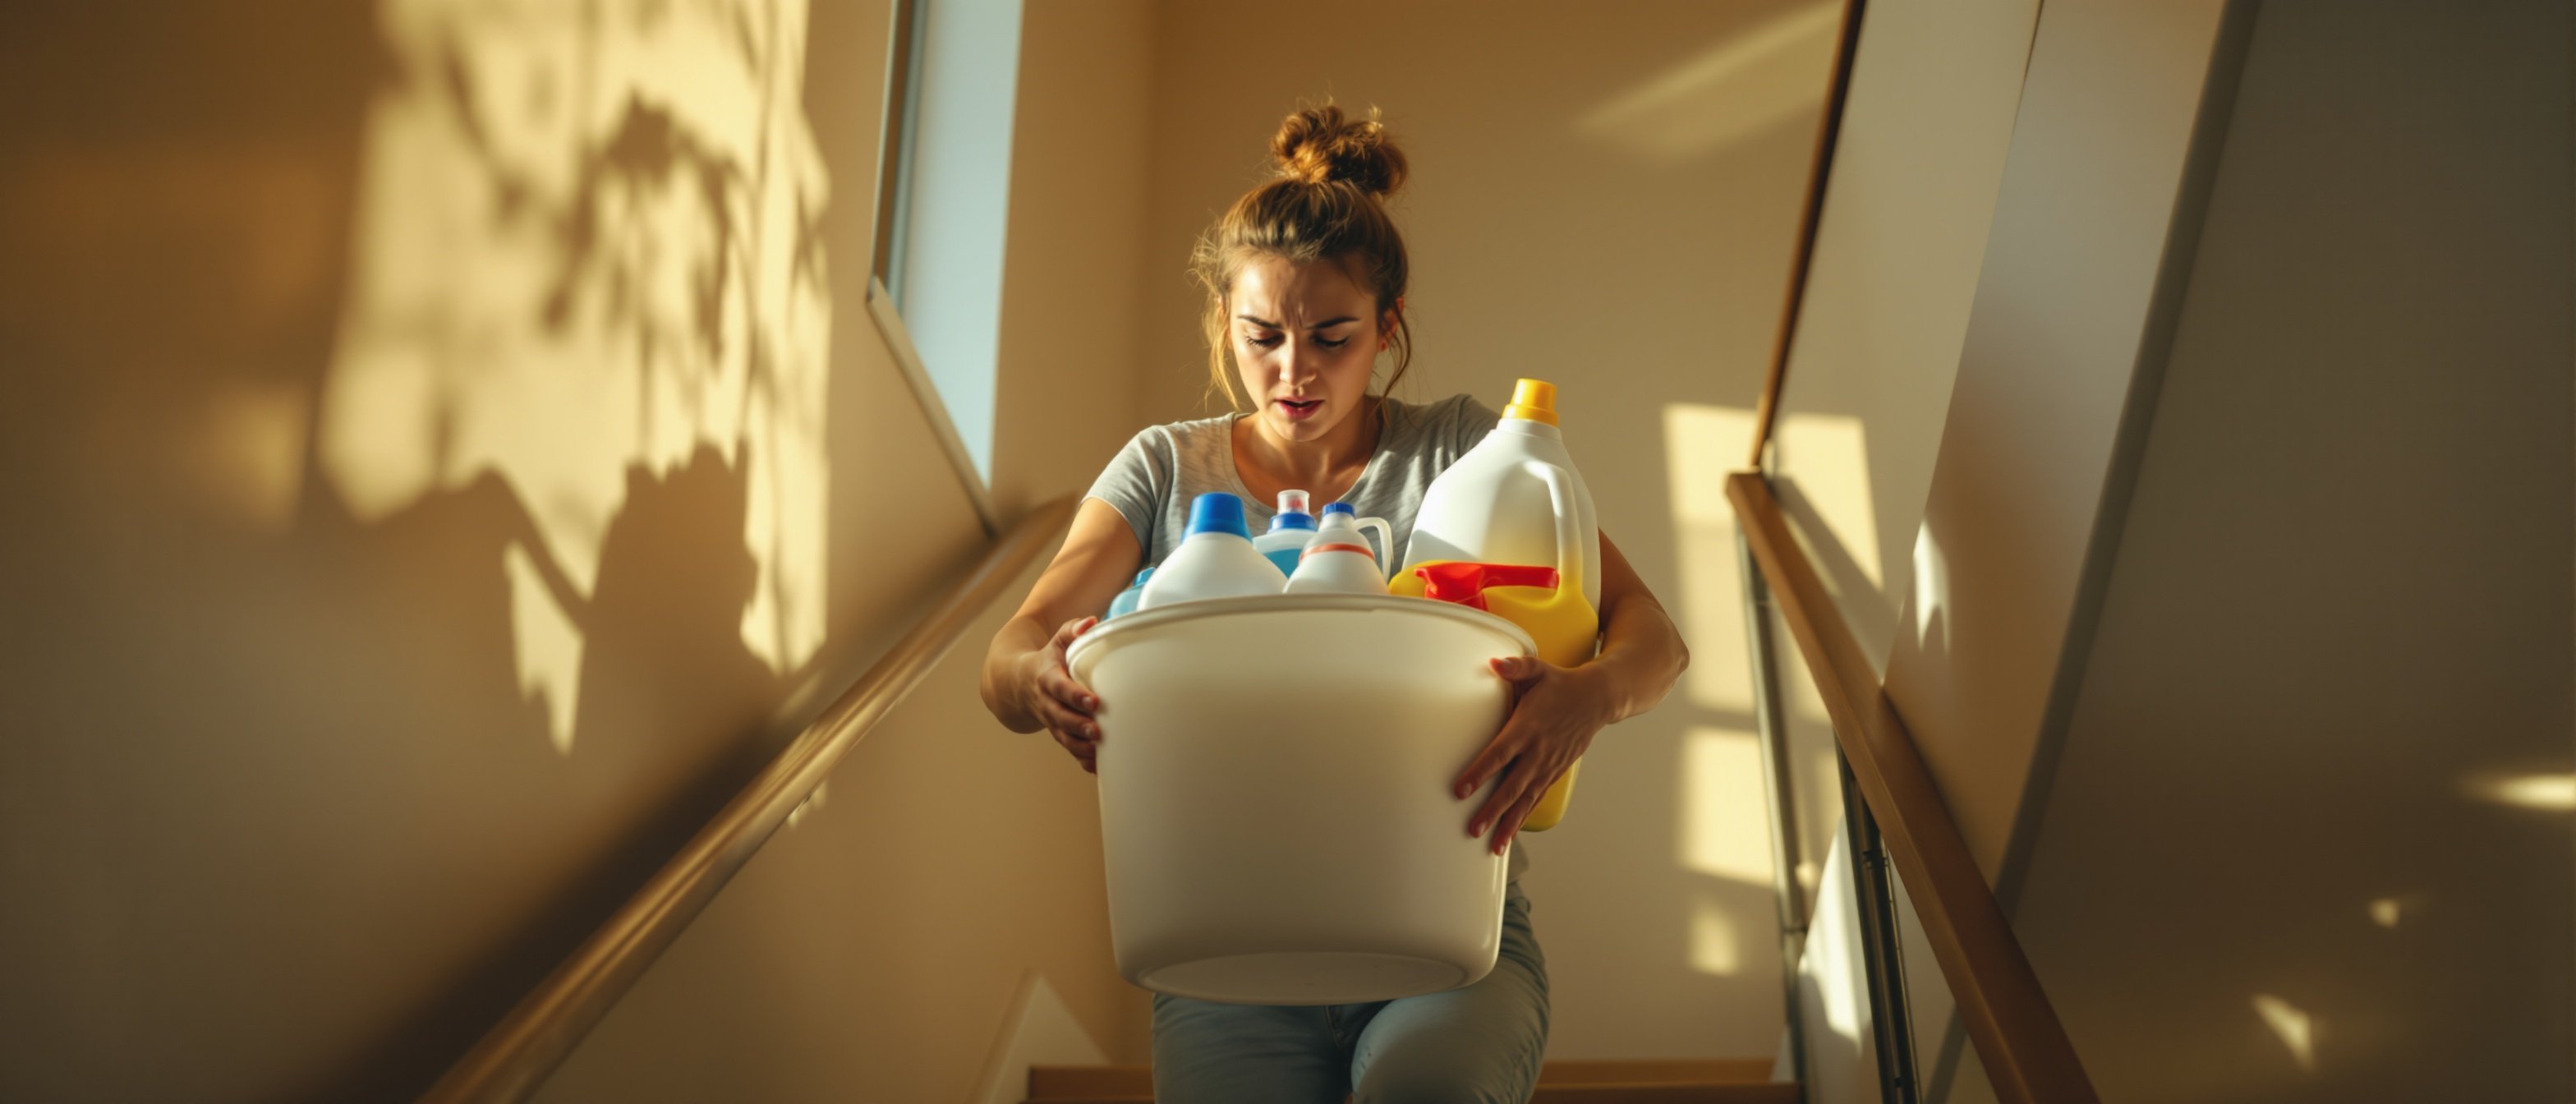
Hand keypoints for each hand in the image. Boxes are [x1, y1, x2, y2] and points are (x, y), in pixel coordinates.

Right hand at [1019, 616, 1102, 772]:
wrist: (1017, 682)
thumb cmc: (1047, 658)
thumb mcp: (1056, 640)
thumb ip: (1073, 630)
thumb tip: (1091, 623)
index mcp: (1046, 678)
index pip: (1060, 687)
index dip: (1075, 695)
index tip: (1093, 701)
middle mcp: (1046, 702)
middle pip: (1060, 717)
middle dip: (1078, 725)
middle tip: (1097, 730)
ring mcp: (1051, 719)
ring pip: (1063, 736)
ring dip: (1080, 746)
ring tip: (1098, 751)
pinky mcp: (1058, 731)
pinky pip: (1068, 748)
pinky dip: (1082, 759)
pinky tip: (1098, 767)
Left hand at [1453, 656, 1612, 853]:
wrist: (1598, 699)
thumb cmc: (1561, 685)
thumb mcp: (1538, 670)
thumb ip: (1515, 667)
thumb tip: (1493, 663)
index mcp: (1528, 727)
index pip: (1499, 754)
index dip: (1480, 772)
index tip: (1461, 789)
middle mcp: (1538, 751)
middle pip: (1512, 786)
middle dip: (1492, 809)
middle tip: (1473, 828)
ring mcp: (1549, 765)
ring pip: (1526, 799)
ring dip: (1509, 823)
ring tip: (1493, 845)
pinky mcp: (1555, 771)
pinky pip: (1537, 798)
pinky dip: (1524, 817)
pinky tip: (1510, 833)